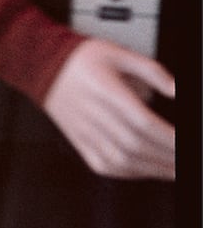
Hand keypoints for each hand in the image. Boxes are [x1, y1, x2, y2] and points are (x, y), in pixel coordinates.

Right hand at [42, 37, 174, 179]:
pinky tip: (145, 171)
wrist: (41, 65)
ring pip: (121, 160)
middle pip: (136, 145)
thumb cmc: (80, 60)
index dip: (169, 137)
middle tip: (186, 160)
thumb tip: (176, 90)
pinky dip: (128, 173)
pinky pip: (103, 165)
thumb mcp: (119, 53)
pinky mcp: (78, 141)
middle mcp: (92, 113)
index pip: (142, 122)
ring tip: (173, 170)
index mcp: (104, 90)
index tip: (187, 143)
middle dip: (168, 157)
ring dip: (152, 170)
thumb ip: (153, 71)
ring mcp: (83, 131)